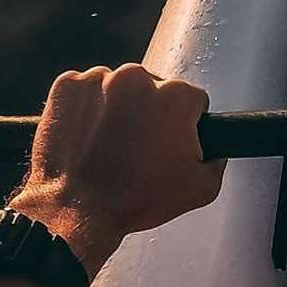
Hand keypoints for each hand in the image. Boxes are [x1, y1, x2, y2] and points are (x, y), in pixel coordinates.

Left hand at [7, 65, 224, 271]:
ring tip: (108, 144)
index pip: (191, 100)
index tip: (168, 142)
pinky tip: (86, 135)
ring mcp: (99, 78)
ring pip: (117, 86)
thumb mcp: (199, 190)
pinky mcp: (68, 85)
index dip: (183, 124)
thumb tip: (216, 151)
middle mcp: (139, 77)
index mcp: (176, 96)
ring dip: (116, 107)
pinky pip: (84, 89)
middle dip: (148, 112)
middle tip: (136, 147)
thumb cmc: (135, 199)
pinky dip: (85, 107)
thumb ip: (218, 162)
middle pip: (153, 88)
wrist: (76, 209)